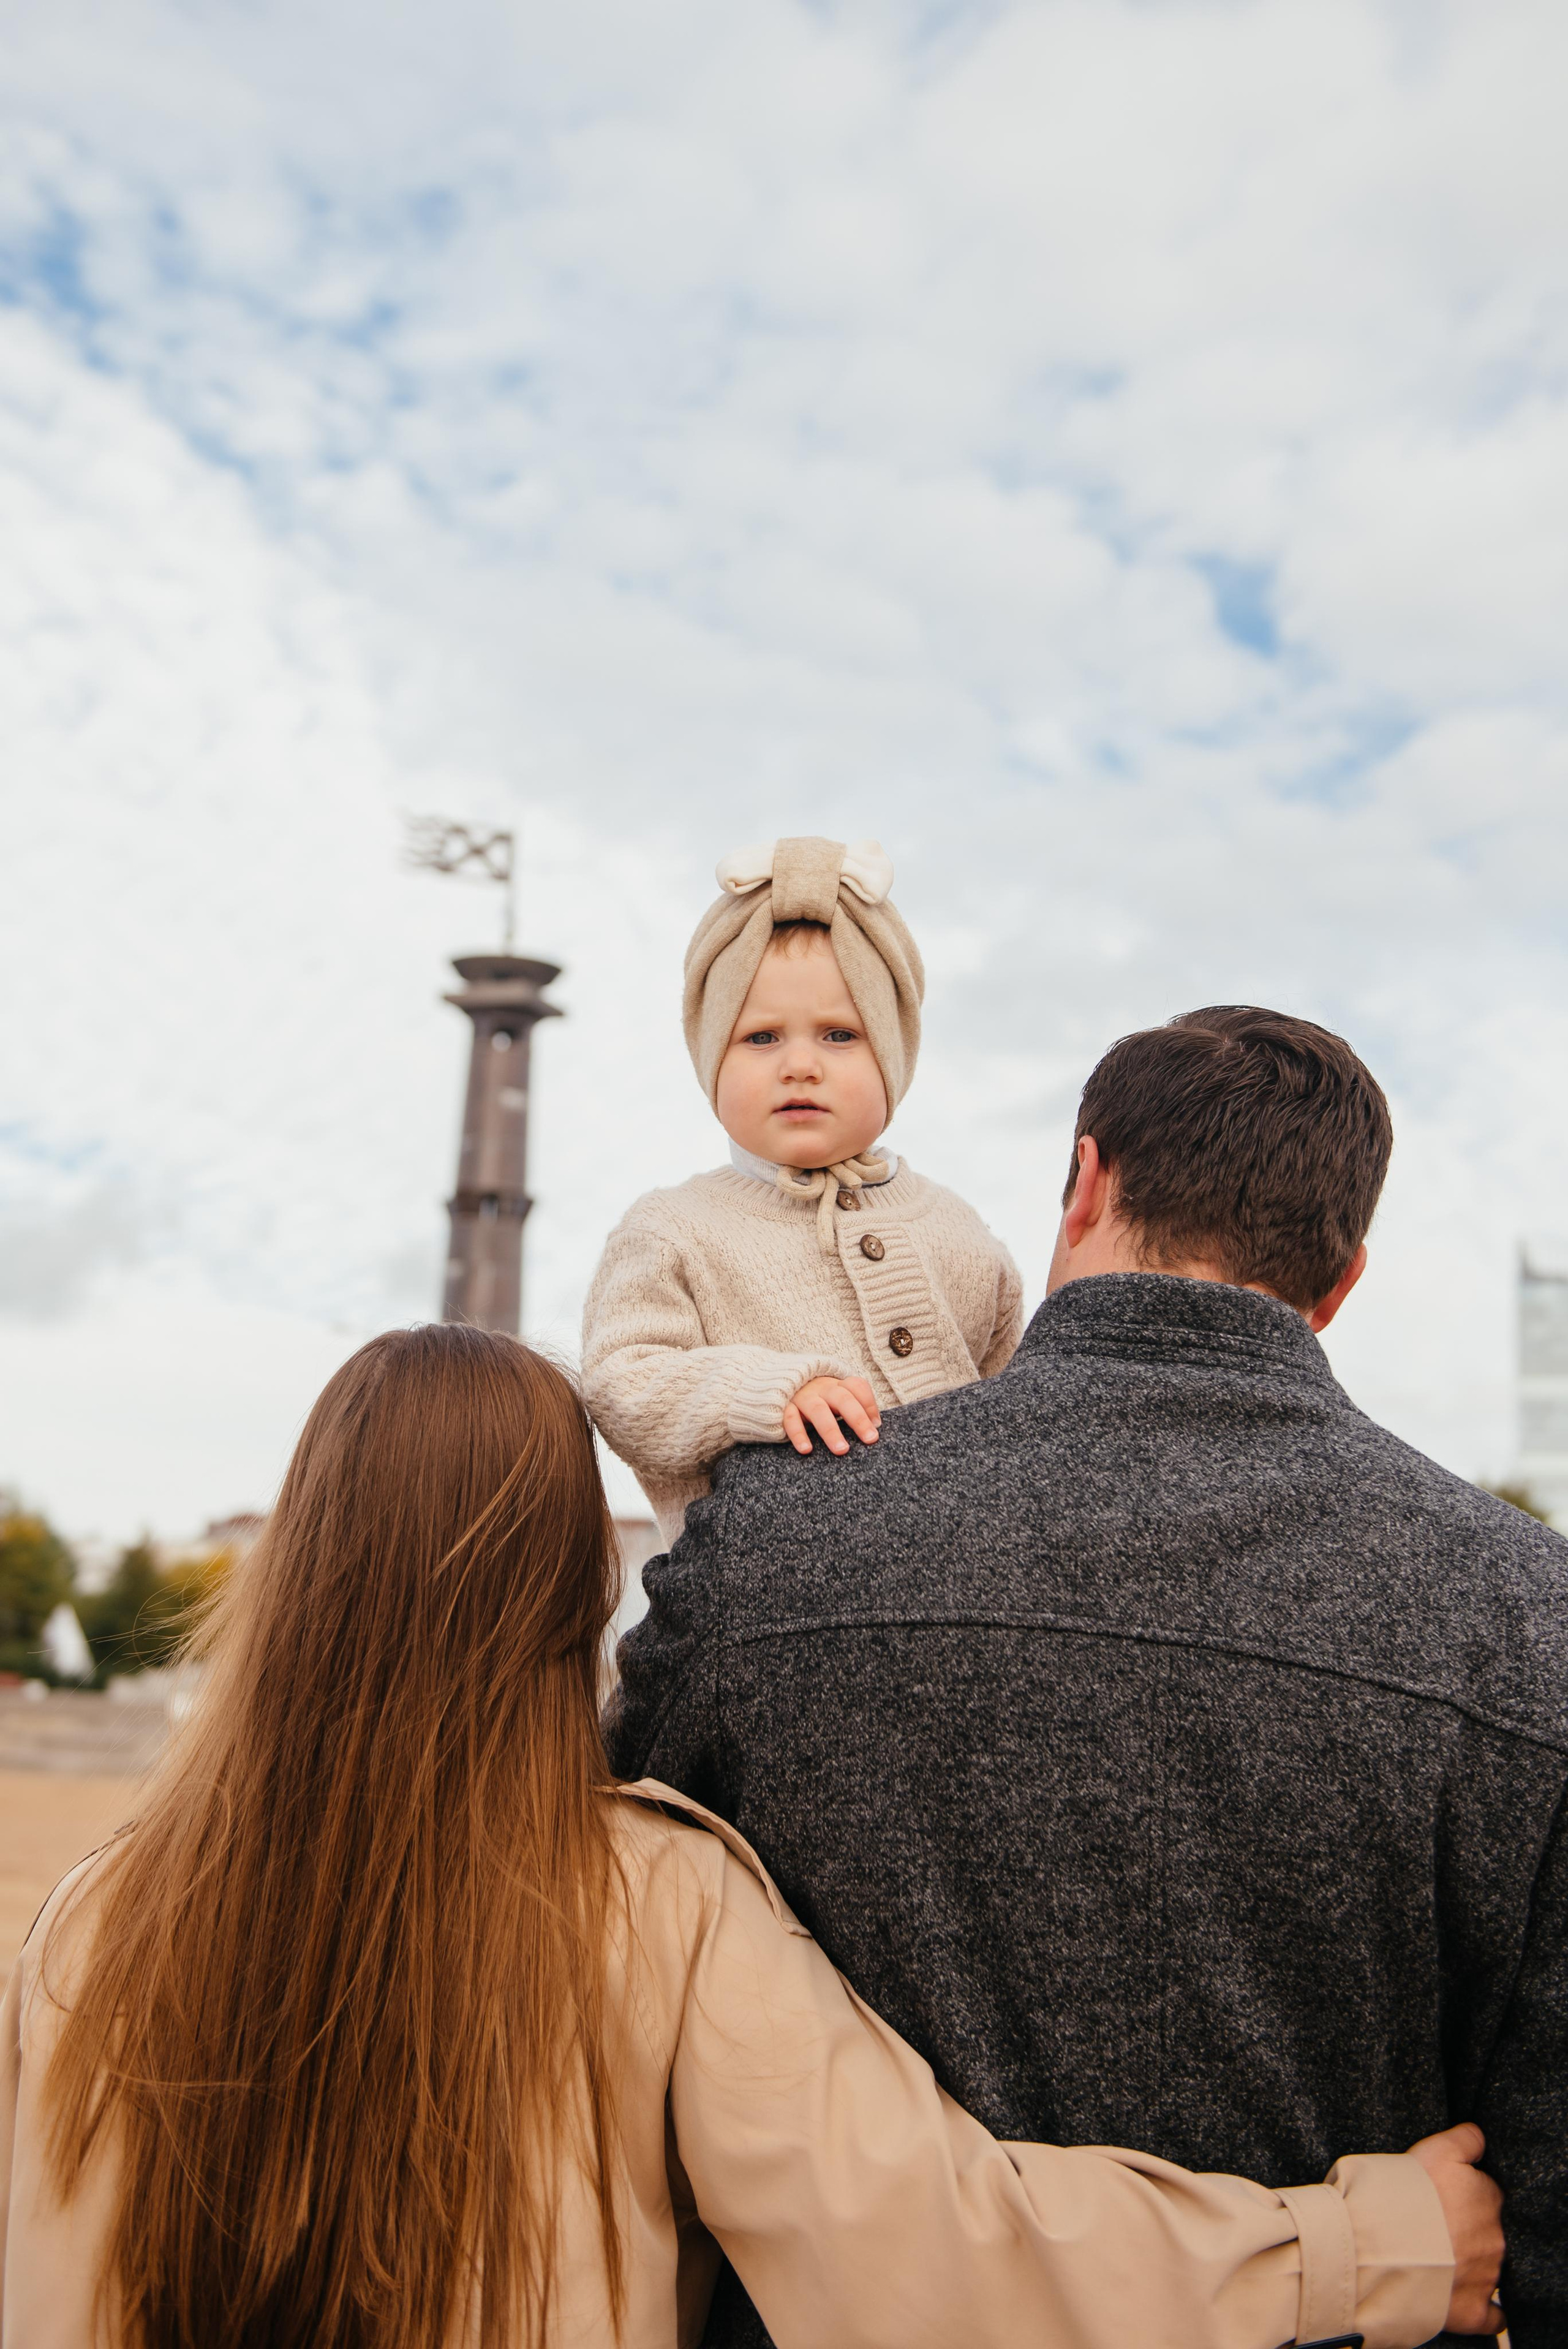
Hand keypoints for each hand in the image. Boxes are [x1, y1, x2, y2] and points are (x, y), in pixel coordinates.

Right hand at [783, 1376, 880, 1456]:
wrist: (779, 1381)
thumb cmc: (818, 1397)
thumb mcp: (836, 1396)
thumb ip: (856, 1405)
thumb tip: (876, 1424)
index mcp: (838, 1384)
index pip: (857, 1386)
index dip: (869, 1404)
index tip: (877, 1425)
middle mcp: (822, 1388)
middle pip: (843, 1399)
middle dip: (858, 1419)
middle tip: (870, 1439)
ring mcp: (803, 1396)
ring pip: (818, 1410)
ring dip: (831, 1430)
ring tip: (841, 1450)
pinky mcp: (784, 1406)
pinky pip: (790, 1419)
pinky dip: (798, 1434)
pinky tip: (806, 1450)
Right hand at [1406, 2123, 1504, 2334]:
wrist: (1381, 2245)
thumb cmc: (1405, 2193)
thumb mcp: (1434, 2149)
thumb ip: (1465, 2139)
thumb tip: (1480, 2136)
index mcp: (1488, 2198)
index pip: (1486, 2192)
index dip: (1464, 2193)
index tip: (1443, 2196)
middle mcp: (1495, 2238)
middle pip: (1488, 2230)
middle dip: (1468, 2229)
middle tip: (1435, 2226)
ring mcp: (1486, 2276)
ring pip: (1489, 2268)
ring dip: (1471, 2263)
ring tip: (1437, 2258)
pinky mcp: (1474, 2310)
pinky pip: (1492, 2315)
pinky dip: (1487, 2310)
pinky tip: (1470, 2298)